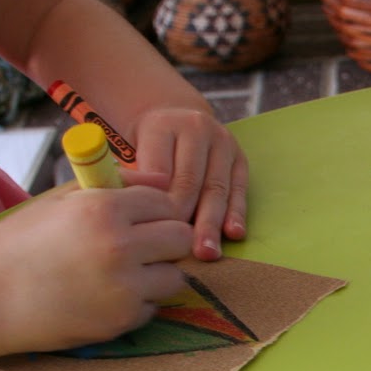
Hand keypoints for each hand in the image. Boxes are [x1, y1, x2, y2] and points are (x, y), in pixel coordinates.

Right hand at [0, 181, 192, 352]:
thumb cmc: (20, 242)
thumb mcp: (60, 200)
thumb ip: (114, 184)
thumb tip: (161, 180)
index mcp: (103, 209)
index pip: (166, 202)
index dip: (156, 209)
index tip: (142, 218)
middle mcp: (119, 246)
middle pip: (181, 238)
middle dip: (166, 239)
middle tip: (143, 245)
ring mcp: (123, 287)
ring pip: (175, 275)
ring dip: (157, 273)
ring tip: (124, 272)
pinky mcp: (121, 320)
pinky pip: (153, 306)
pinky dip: (139, 302)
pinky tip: (106, 296)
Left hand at [132, 106, 249, 260]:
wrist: (177, 119)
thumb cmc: (148, 145)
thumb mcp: (131, 150)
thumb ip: (134, 176)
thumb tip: (137, 204)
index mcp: (164, 126)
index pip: (163, 171)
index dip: (161, 204)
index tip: (158, 232)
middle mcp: (198, 129)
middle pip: (192, 181)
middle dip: (189, 218)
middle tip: (185, 247)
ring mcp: (223, 143)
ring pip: (217, 188)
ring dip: (213, 222)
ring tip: (208, 251)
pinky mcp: (239, 159)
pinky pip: (239, 189)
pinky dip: (236, 213)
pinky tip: (234, 233)